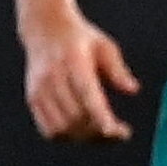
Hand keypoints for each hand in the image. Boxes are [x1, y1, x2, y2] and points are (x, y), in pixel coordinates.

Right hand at [23, 18, 139, 141]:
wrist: (45, 29)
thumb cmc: (81, 39)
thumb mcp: (105, 46)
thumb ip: (118, 69)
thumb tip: (133, 90)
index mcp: (73, 60)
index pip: (87, 93)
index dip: (100, 116)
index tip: (115, 132)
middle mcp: (53, 76)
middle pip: (76, 117)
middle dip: (100, 131)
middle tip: (120, 132)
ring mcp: (40, 89)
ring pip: (63, 128)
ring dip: (85, 136)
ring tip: (101, 132)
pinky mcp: (33, 99)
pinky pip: (50, 131)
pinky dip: (68, 136)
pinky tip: (82, 129)